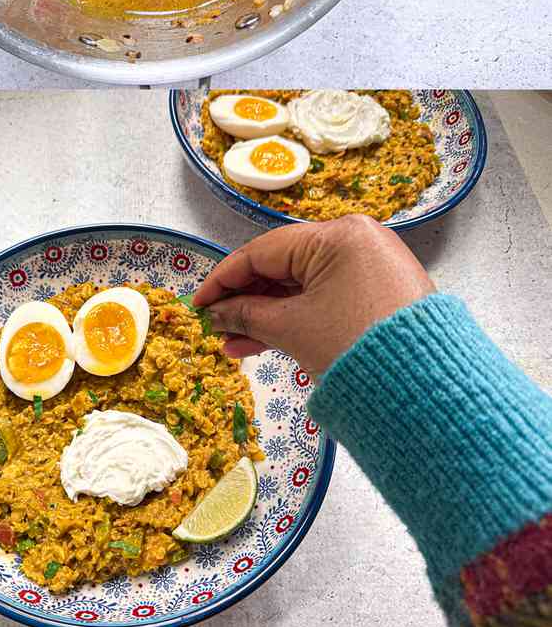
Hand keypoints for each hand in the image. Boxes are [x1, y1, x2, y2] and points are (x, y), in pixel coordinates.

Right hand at [191, 215, 434, 377]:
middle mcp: (359, 241)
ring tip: (235, 343)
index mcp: (338, 234)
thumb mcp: (290, 328)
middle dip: (247, 301)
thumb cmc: (358, 348)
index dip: (223, 279)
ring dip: (268, 315)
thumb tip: (217, 313)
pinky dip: (298, 318)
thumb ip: (245, 314)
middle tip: (216, 325)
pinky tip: (265, 341)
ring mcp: (374, 268)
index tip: (198, 302)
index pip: (262, 251)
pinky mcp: (382, 294)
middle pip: (284, 268)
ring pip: (304, 287)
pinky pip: (327, 299)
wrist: (428, 392)